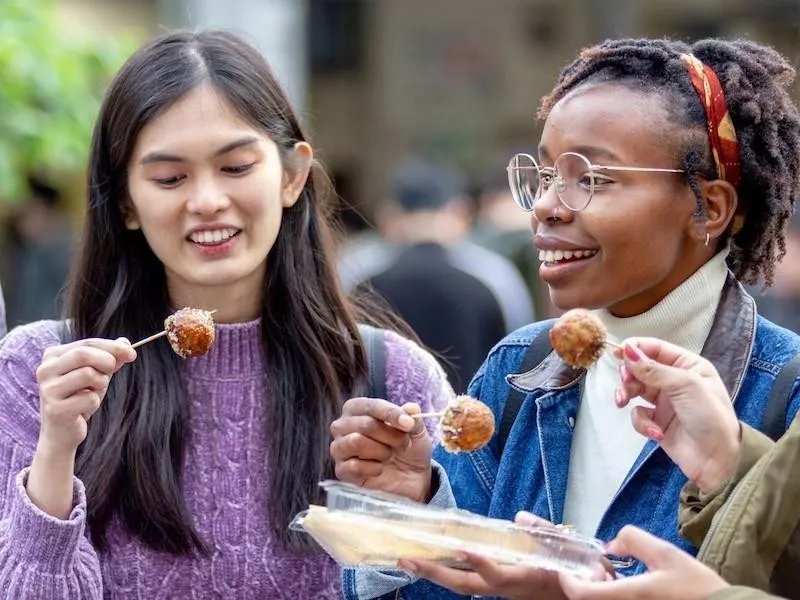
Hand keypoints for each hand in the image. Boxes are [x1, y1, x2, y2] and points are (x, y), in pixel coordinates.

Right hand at [36, 337, 136, 454]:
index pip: (88, 343)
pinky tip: (83, 409)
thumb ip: (110, 357)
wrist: (62, 432)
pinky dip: (94, 403)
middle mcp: (45, 370)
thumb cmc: (80, 398)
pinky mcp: (55, 409)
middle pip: (84, 354)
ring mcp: (48, 390)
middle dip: (107, 361)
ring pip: (88, 374)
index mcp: (53, 356)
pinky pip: (89, 398)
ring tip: (92, 393)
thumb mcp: (98, 374)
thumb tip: (125, 343)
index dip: (113, 347)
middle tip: (112, 372)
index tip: (131, 353)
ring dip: (101, 384)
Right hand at [330, 398, 432, 501]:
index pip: (369, 406)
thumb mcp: (416, 432)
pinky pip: (353, 465)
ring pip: (356, 442)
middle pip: (365, 424)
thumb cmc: (407, 448)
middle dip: (389, 435)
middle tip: (402, 443)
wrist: (410, 479)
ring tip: (389, 455)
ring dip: (380, 451)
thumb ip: (413, 419)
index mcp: (357, 409)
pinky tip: (379, 469)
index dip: (390, 413)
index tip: (409, 424)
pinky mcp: (341, 470)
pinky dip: (374, 468)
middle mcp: (343, 425)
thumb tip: (412, 408)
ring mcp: (339, 448)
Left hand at [396, 512, 570, 599]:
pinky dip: (448, 571)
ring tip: (408, 561)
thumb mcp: (565, 547)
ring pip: (464, 586)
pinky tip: (431, 561)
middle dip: (436, 575)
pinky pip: (468, 581)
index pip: (498, 574)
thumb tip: (520, 517)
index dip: (480, 563)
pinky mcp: (498, 585)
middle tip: (407, 561)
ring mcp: (501, 588)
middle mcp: (509, 587)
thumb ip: (543, 532)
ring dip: (436, 574)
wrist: (582, 593)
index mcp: (525, 577)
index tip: (462, 549)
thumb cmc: (575, 568)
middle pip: (467, 586)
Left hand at [560, 526, 728, 599]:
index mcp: (628, 597)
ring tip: (612, 577)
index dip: (568, 579)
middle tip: (598, 569)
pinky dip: (612, 598)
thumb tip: (610, 545)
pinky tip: (626, 589)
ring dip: (598, 592)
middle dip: (586, 583)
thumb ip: (633, 540)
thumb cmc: (696, 587)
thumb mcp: (665, 553)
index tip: (571, 566)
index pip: (580, 594)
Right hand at [615, 339, 740, 491]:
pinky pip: (639, 414)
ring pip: (634, 389)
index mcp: (687, 365)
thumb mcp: (685, 386)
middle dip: (629, 374)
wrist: (718, 461)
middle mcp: (674, 380)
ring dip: (626, 394)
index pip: (655, 348)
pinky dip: (642, 423)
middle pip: (640, 368)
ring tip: (623, 403)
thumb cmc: (710, 416)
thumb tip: (626, 350)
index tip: (617, 353)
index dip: (635, 348)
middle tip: (625, 382)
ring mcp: (665, 401)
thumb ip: (653, 369)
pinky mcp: (657, 421)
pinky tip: (656, 432)